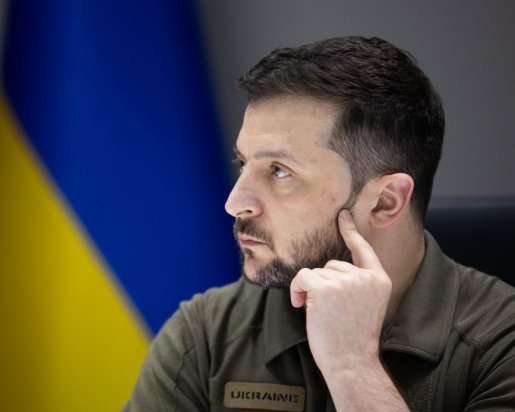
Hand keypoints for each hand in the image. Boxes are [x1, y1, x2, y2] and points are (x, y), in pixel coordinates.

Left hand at [290, 209, 391, 374]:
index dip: (350, 231)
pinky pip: (303, 276)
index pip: (363, 249)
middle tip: (329, 309)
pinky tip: (301, 304)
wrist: (351, 363)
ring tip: (320, 312)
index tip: (342, 215)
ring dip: (311, 289)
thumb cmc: (353, 338)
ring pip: (316, 272)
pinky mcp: (325, 288)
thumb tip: (327, 268)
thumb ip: (356, 283)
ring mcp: (346, 281)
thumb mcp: (365, 304)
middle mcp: (365, 277)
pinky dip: (297, 289)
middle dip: (324, 283)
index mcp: (379, 280)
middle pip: (332, 264)